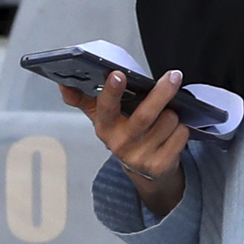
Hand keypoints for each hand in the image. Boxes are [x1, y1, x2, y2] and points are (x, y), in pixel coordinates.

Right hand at [80, 65, 190, 216]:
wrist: (144, 169)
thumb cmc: (124, 133)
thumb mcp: (103, 118)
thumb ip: (83, 99)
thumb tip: (63, 84)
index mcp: (105, 128)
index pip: (105, 108)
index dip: (111, 91)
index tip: (118, 75)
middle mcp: (121, 144)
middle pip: (145, 115)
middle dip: (161, 93)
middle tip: (173, 76)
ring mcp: (141, 157)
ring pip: (168, 121)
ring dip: (173, 113)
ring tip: (166, 115)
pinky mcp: (160, 166)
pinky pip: (180, 135)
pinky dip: (181, 128)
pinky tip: (172, 131)